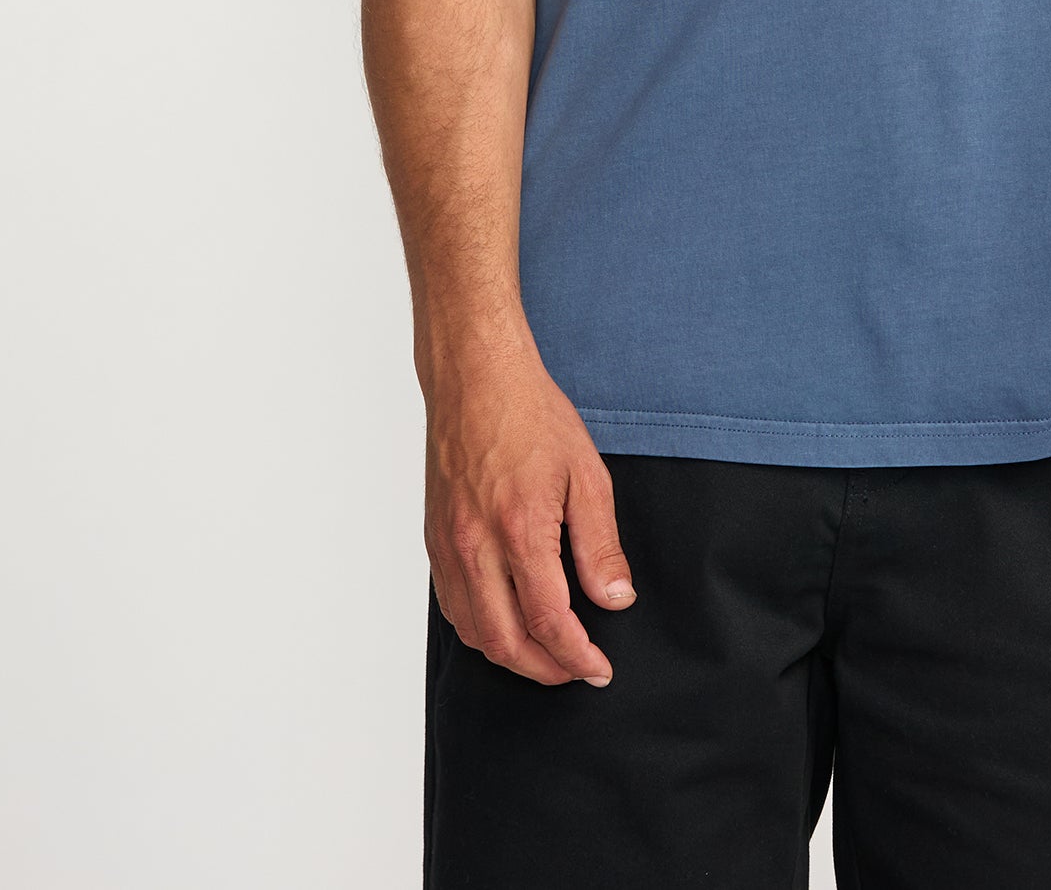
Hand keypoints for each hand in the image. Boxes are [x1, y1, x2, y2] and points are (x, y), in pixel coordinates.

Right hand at [423, 321, 635, 685]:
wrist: (476, 377)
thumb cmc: (532, 416)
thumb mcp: (587, 474)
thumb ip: (600, 545)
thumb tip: (616, 600)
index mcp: (520, 530)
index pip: (549, 622)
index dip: (576, 657)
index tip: (599, 669)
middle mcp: (476, 547)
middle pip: (506, 642)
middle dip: (545, 670)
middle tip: (577, 672)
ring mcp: (449, 546)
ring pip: (474, 631)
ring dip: (511, 656)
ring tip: (547, 656)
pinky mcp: (434, 539)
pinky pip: (453, 606)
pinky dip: (481, 630)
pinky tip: (507, 625)